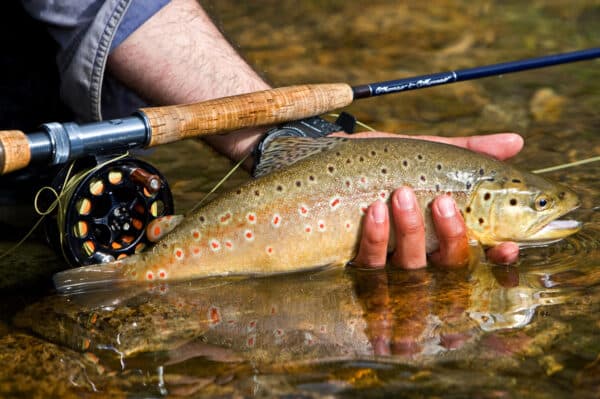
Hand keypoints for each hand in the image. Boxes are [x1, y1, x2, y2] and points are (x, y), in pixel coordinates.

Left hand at [347, 132, 522, 268]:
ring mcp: (388, 260)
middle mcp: (420, 251)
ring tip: (401, 194)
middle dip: (452, 236)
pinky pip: (371, 263)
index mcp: (441, 231)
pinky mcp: (356, 261)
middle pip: (448, 265)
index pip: (478, 254)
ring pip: (411, 267)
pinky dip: (376, 237)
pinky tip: (375, 211)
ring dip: (411, 231)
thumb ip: (469, 152)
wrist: (326, 158)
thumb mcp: (425, 152)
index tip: (507, 245)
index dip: (497, 258)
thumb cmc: (380, 160)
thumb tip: (518, 142)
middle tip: (443, 201)